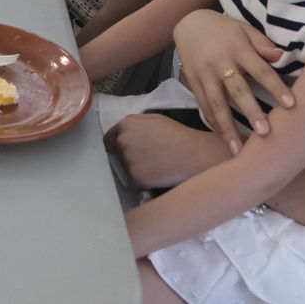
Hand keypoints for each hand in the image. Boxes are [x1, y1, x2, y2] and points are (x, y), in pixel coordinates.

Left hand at [105, 114, 231, 189]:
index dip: (117, 147)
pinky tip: (157, 178)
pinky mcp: (135, 177)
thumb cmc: (178, 136)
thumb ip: (135, 124)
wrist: (195, 155)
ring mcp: (128, 159)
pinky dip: (142, 184)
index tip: (125, 152)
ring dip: (136, 171)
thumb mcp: (155, 119)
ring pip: (125, 169)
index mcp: (126, 124)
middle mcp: (123, 140)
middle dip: (127, 158)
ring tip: (156, 168)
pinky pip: (134, 183)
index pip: (109, 139)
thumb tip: (124, 133)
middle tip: (147, 161)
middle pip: (117, 154)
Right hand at [172, 9, 292, 153]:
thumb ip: (262, 44)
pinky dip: (214, 123)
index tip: (291, 105)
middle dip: (251, 112)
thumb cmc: (224, 28)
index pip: (261, 70)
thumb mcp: (244, 29)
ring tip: (238, 150)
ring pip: (216, 104)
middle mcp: (220, 63)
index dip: (276, 87)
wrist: (188, 23)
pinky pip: (204, 105)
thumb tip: (281, 57)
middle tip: (265, 133)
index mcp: (238, 49)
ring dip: (228, 128)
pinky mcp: (193, 82)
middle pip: (237, 90)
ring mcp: (204, 74)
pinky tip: (223, 139)